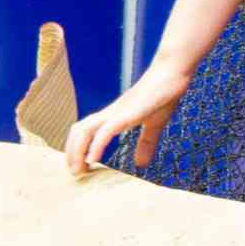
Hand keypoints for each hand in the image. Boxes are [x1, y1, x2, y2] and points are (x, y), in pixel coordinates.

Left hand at [65, 61, 189, 177]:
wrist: (172, 72)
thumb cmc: (164, 94)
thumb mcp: (155, 125)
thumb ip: (146, 143)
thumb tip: (141, 165)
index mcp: (114, 116)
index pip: (85, 130)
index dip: (77, 147)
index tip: (79, 167)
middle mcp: (110, 113)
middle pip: (79, 130)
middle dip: (71, 152)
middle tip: (75, 173)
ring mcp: (117, 112)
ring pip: (86, 129)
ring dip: (78, 151)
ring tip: (79, 170)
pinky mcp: (127, 113)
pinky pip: (106, 130)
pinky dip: (96, 146)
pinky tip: (93, 160)